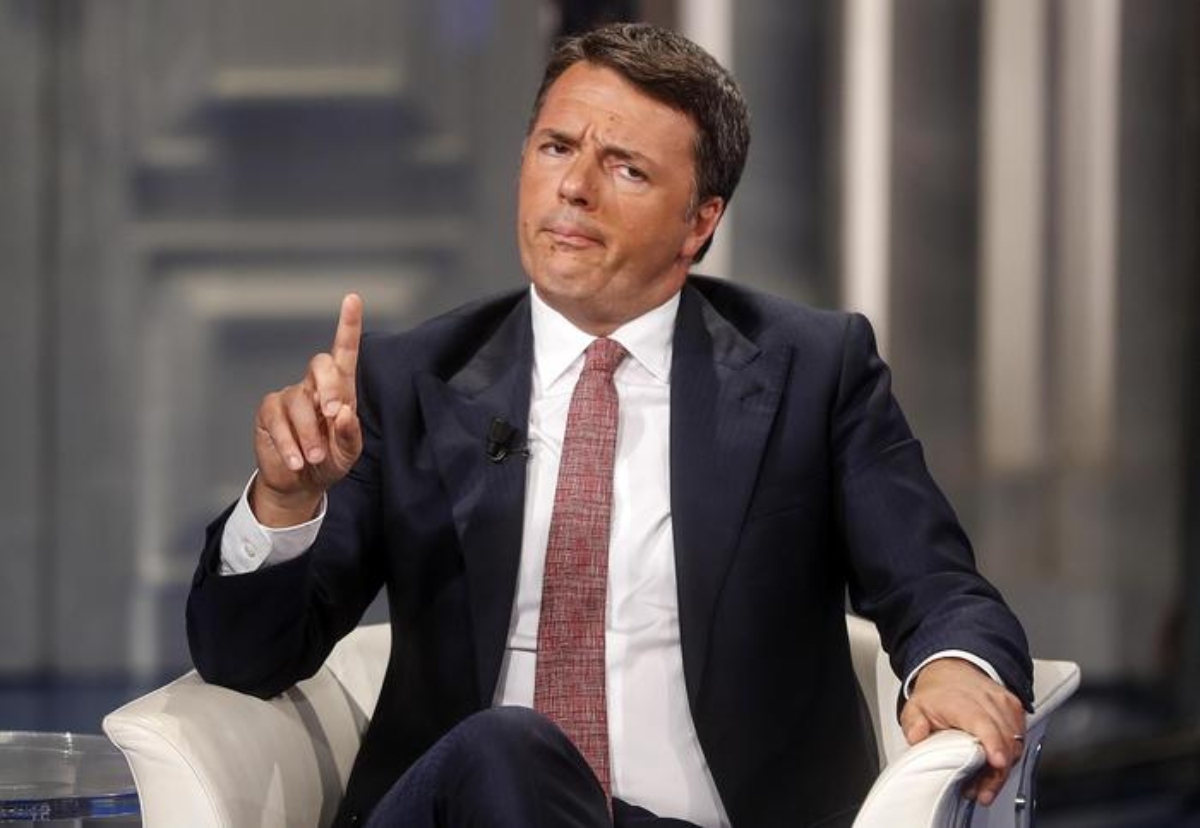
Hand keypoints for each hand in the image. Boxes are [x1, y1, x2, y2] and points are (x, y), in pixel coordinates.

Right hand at [251, 294, 363, 526]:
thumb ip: (350, 434)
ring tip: (315, 458)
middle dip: (330, 388)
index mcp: (340, 390)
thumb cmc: (329, 461)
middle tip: (335, 415)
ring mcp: (290, 396)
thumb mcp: (347, 453)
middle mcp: (314, 386)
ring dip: (309, 433)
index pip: (344, 352)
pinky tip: (298, 461)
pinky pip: (278, 420)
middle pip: (321, 364)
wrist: (300, 484)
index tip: (352, 299)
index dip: (348, 325)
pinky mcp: (269, 412)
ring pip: (299, 402)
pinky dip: (289, 443)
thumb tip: (345, 411)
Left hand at [900, 658, 1026, 806]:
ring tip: (984, 785)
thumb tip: (916, 737)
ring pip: (1015, 744)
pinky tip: (994, 766)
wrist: (952, 671)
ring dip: (1003, 769)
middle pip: (1003, 742)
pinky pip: (1020, 739)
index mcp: (964, 702)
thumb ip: (913, 724)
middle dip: (996, 773)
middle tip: (980, 792)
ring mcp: (1005, 705)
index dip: (993, 745)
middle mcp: (989, 702)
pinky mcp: (1015, 710)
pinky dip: (1010, 756)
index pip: (984, 724)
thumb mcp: (915, 707)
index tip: (997, 762)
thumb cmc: (938, 693)